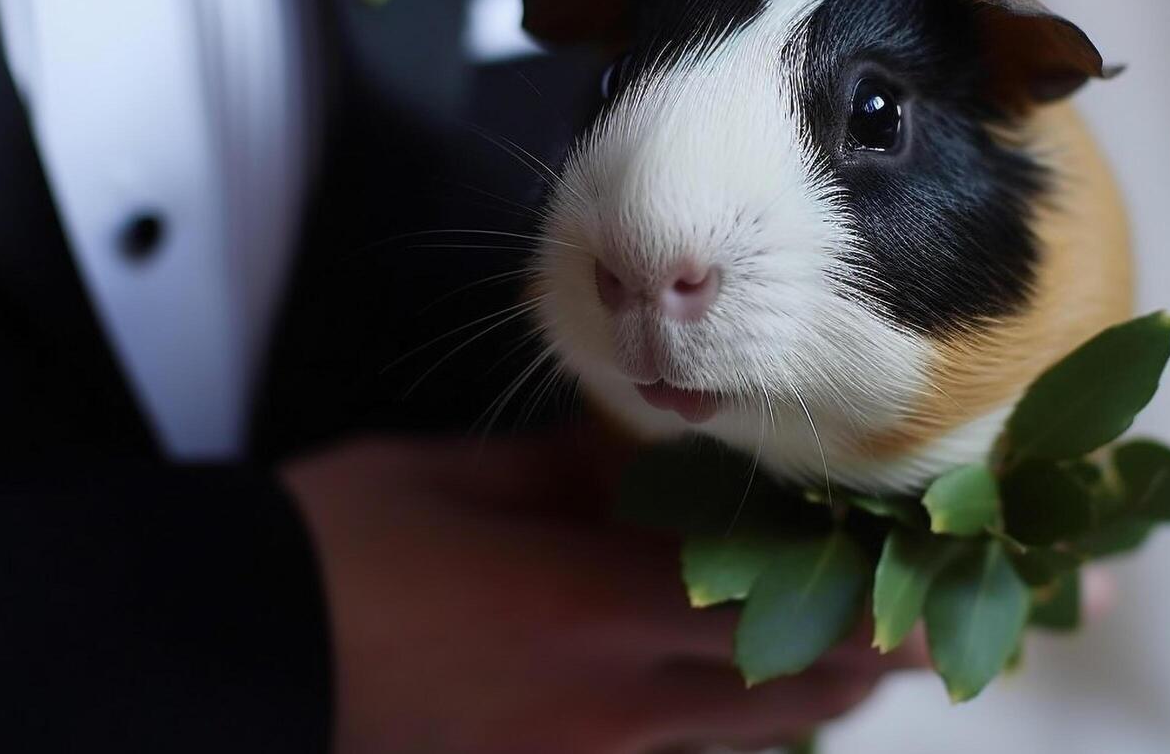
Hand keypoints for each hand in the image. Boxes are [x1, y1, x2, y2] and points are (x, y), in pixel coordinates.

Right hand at [282, 432, 922, 753]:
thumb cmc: (334, 553)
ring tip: (839, 652)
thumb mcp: (458, 481)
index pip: (786, 608)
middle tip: (917, 623)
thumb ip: (574, 470)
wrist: (232, 660)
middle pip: (792, 700)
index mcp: (597, 607)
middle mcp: (611, 706)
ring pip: (737, 743)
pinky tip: (705, 690)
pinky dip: (711, 732)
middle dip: (868, 664)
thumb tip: (653, 446)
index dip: (878, 597)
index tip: (937, 574)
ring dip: (796, 701)